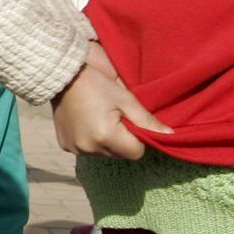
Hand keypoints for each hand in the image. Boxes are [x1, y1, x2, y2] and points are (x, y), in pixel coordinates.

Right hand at [51, 45, 169, 157]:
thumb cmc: (97, 84)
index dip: (138, 139)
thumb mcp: (126, 99)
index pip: (136, 153)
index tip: (130, 122)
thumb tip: (170, 135)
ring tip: (99, 120)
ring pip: (104, 154)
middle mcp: (90, 148)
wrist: (62, 77)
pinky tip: (86, 124)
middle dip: (123, 141)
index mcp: (106, 136)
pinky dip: (91, 141)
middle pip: (120, 155)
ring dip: (107, 142)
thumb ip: (147, 121)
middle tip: (115, 118)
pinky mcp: (65, 146)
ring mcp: (75, 149)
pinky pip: (87, 151)